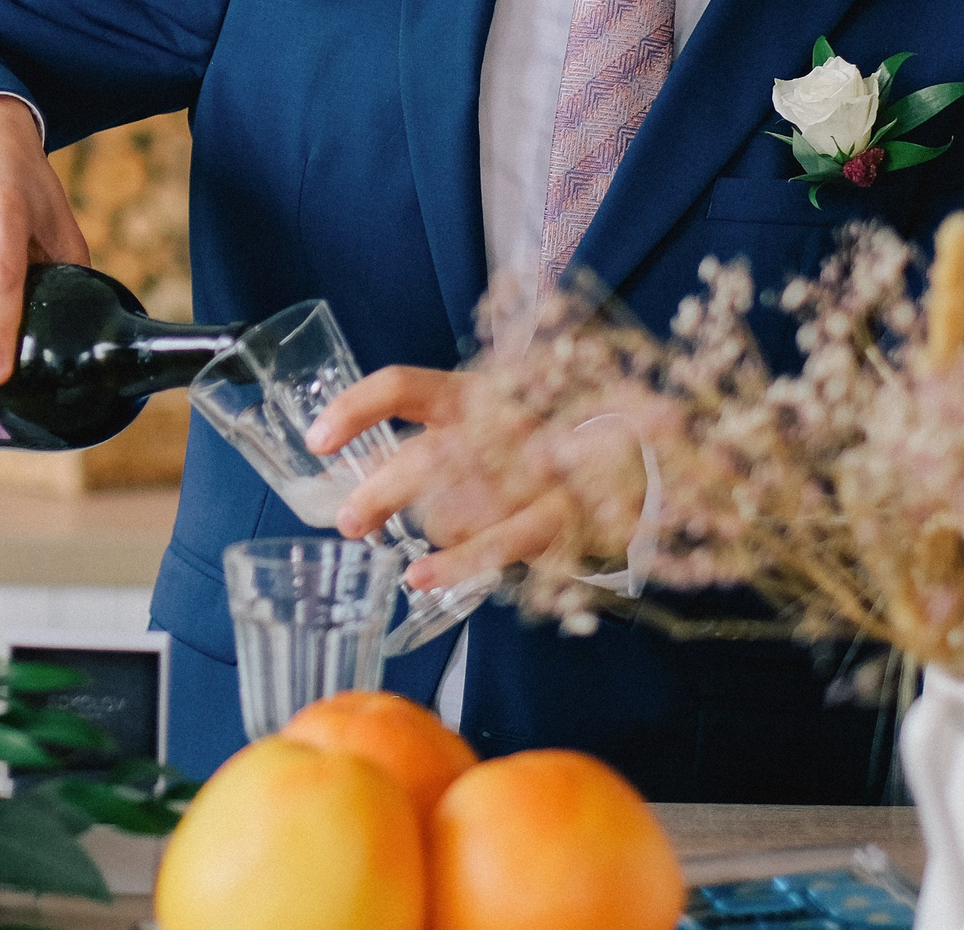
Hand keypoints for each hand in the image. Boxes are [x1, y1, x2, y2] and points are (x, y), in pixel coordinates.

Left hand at [304, 368, 642, 592]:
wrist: (647, 450)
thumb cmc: (547, 436)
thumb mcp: (493, 418)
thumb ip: (435, 439)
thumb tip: (361, 471)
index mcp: (479, 389)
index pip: (405, 387)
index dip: (355, 409)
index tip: (316, 440)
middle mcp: (505, 421)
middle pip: (429, 454)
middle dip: (380, 491)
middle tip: (347, 521)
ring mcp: (540, 467)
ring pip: (462, 501)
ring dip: (423, 527)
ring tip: (396, 551)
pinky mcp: (566, 512)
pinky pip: (505, 541)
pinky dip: (459, 562)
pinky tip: (422, 576)